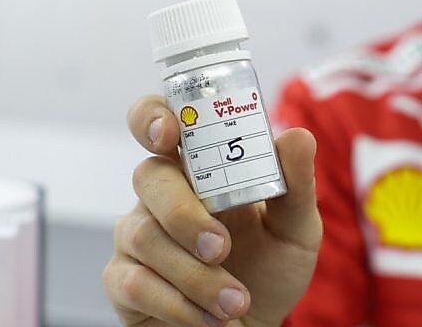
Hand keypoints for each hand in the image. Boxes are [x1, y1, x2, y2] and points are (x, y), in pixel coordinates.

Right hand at [104, 94, 320, 326]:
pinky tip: (209, 318)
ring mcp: (136, 236)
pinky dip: (179, 304)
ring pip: (146, 236)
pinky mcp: (123, 281)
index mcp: (197, 169)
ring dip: (196, 275)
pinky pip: (135, 284)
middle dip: (185, 214)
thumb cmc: (270, 267)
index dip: (152, 116)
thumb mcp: (296, 228)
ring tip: (234, 301)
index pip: (159, 122)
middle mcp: (159, 195)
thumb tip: (298, 137)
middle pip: (149, 177)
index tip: (168, 132)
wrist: (256, 325)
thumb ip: (296, 185)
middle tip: (221, 248)